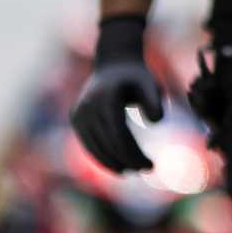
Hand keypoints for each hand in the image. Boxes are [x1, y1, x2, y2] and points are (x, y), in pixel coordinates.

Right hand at [70, 16, 164, 172]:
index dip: (133, 154)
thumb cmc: (137, 75)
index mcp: (106, 98)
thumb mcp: (151, 83)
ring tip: (132, 170)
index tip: (150, 165)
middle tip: (146, 169)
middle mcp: (88, 106)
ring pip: (94, 147)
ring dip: (112, 163)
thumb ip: (155, 100)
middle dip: (127, 161)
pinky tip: (118, 164)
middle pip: (107, 144)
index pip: (119, 135)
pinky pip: (88, 142)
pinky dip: (101, 156)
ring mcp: (79, 112)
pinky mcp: (75, 117)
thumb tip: (155, 122)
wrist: (114, 62)